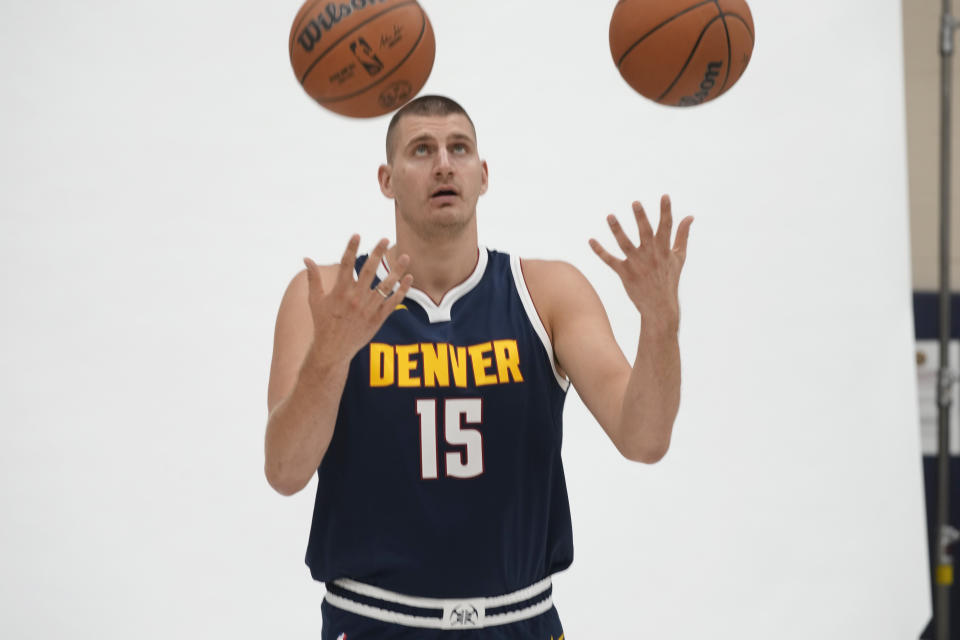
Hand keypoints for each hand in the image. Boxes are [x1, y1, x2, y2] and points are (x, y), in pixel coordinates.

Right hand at [303, 235, 412, 366]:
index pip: (345, 265)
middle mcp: (354, 298)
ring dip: (397, 271)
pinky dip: (402, 291)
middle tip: (385, 239)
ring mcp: (367, 309)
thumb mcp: (315, 300)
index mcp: (339, 291)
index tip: (357, 235)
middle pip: (368, 271)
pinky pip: (392, 302)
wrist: (333, 350)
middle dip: (377, 254)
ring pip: (385, 286)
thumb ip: (313, 278)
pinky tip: (409, 278)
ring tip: (406, 257)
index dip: (351, 249)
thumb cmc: (323, 323)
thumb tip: (306, 258)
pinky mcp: (377, 319)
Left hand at [589, 195, 692, 329]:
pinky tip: (590, 240)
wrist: (660, 306)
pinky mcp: (625, 273)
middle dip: (641, 217)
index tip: (664, 196)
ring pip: (625, 244)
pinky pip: (610, 260)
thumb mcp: (679, 257)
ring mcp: (637, 264)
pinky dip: (599, 251)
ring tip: (610, 216)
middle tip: (635, 202)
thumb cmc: (669, 279)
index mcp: (664, 250)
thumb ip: (683, 235)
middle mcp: (651, 255)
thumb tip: (690, 216)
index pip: (666, 227)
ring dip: (617, 230)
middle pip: (645, 233)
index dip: (666, 211)